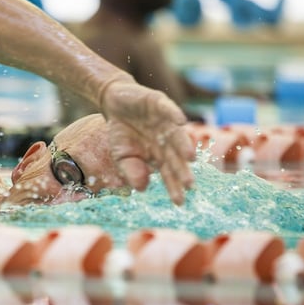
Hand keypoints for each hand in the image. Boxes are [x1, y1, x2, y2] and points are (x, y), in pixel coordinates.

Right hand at [101, 80, 194, 204]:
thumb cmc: (121, 132)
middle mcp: (166, 140)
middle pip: (176, 157)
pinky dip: (174, 114)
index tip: (179, 202)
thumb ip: (132, 171)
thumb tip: (143, 189)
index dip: (174, 186)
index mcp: (159, 154)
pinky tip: (180, 122)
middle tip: (190, 185)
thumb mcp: (121, 155)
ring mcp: (165, 121)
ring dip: (184, 145)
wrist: (114, 102)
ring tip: (190, 158)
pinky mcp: (159, 103)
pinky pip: (168, 109)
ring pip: (177, 135)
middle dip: (183, 170)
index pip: (169, 172)